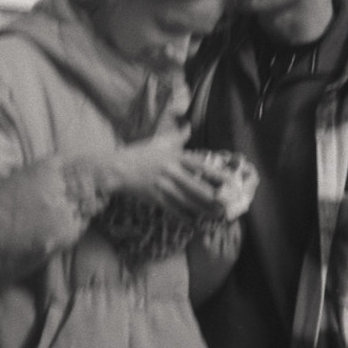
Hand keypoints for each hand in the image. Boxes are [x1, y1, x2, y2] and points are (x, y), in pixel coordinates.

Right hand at [97, 132, 223, 218]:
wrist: (116, 168)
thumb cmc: (140, 153)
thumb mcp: (160, 142)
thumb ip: (178, 136)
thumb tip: (189, 125)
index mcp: (175, 157)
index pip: (201, 165)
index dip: (217, 173)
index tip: (231, 180)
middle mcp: (171, 171)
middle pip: (196, 186)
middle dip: (213, 197)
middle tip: (228, 204)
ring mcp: (163, 186)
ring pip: (187, 201)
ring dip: (203, 209)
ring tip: (217, 215)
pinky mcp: (155, 198)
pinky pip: (173, 209)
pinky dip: (185, 217)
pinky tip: (195, 222)